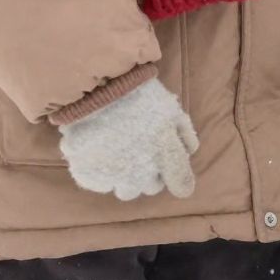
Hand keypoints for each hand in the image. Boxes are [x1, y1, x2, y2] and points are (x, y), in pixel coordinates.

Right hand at [58, 78, 198, 200]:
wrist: (94, 89)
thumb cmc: (136, 93)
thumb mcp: (169, 107)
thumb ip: (184, 134)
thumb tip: (190, 152)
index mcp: (166, 156)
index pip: (182, 185)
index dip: (178, 175)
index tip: (169, 164)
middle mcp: (142, 174)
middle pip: (150, 187)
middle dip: (149, 171)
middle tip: (139, 147)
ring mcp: (114, 178)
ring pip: (126, 190)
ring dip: (126, 176)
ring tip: (119, 149)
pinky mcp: (90, 177)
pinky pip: (100, 183)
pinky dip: (101, 171)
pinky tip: (99, 149)